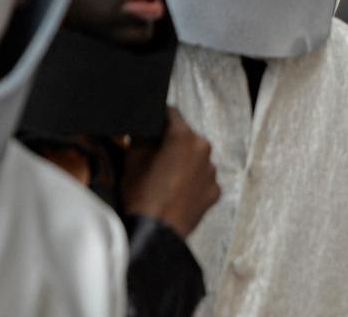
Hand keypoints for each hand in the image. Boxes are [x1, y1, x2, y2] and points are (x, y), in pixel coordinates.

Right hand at [121, 107, 220, 237]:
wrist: (154, 233)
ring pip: (196, 159)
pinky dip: (193, 183)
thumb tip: (145, 131)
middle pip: (187, 137)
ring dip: (185, 163)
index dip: (159, 117)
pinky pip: (203, 180)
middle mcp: (204, 149)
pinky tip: (177, 193)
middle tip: (156, 156)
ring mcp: (212, 171)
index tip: (152, 124)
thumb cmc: (141, 193)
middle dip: (173, 143)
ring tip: (166, 179)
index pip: (172, 113)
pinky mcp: (215, 191)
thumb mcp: (132, 159)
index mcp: (184, 136)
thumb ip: (141, 137)